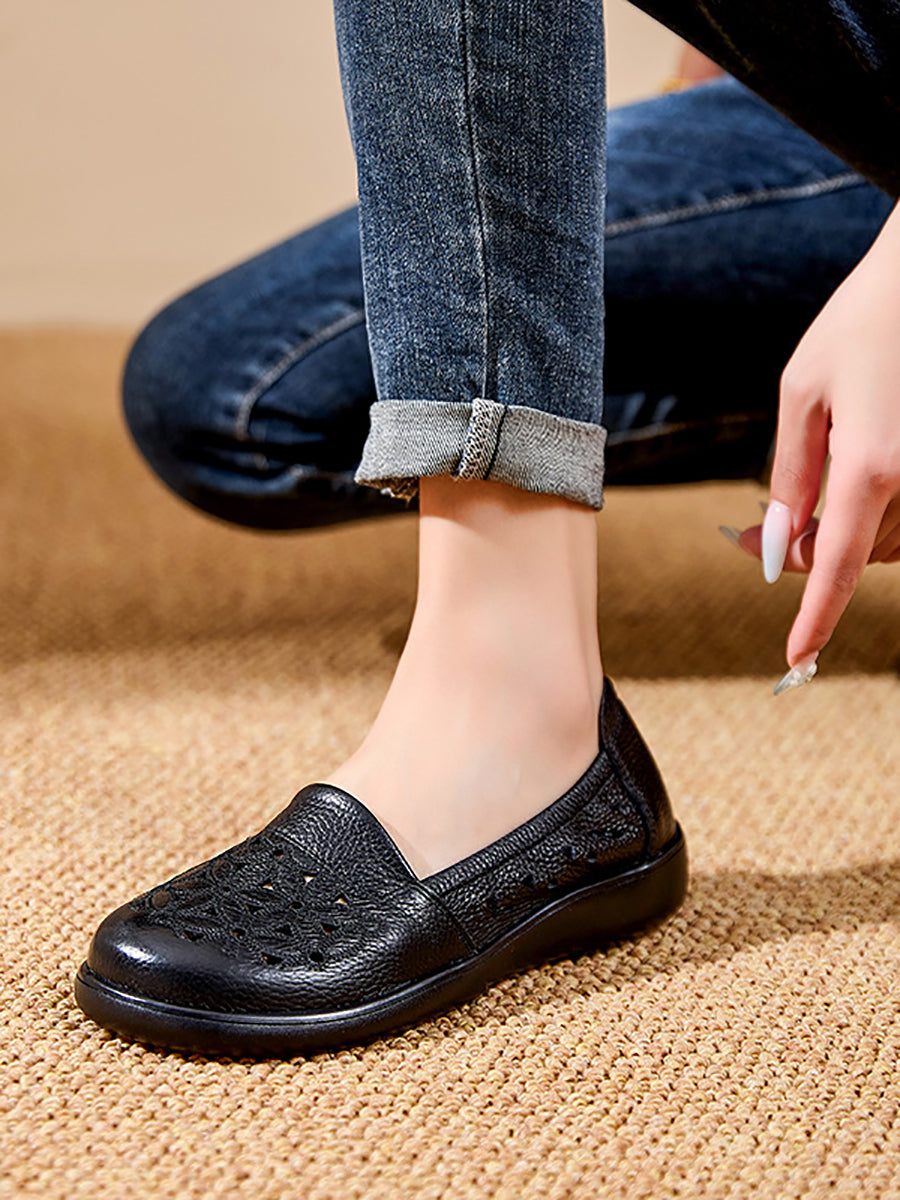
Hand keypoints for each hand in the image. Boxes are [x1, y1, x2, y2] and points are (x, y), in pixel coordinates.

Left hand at [734, 199, 899, 670]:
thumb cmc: (861, 325)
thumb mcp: (803, 392)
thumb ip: (790, 474)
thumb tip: (776, 543)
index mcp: (872, 465)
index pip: (837, 566)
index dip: (815, 618)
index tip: (794, 657)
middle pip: (855, 555)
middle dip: (803, 556)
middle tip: (750, 536)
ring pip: (885, 542)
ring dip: (839, 538)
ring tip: (792, 506)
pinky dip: (872, 517)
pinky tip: (845, 485)